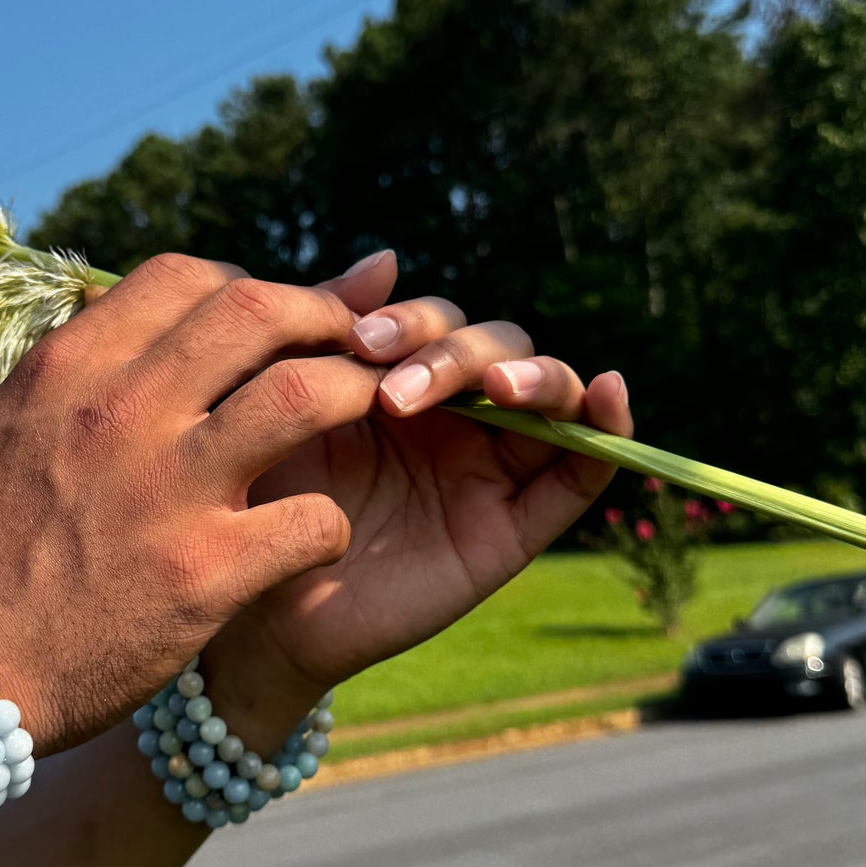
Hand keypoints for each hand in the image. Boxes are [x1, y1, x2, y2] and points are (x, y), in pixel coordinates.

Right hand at [0, 254, 391, 752]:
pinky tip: (319, 538)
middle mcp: (121, 414)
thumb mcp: (3, 432)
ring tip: (373, 417)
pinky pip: (314, 520)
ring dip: (355, 394)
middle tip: (353, 346)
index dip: (247, 285)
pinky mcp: (205, 575)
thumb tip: (114, 306)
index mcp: (69, 371)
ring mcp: (167, 491)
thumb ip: (70, 371)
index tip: (272, 318)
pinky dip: (331, 525)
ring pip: (306, 396)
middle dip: (322, 316)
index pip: (183, 277)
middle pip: (256, 312)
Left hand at [207, 253, 630, 712]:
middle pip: (496, 346)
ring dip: (533, 376)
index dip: (408, 320)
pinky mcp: (517, 524)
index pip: (436, 321)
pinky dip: (608, 428)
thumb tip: (386, 256)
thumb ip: (330, 336)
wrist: (257, 609)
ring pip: (550, 392)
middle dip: (452, 352)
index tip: (355, 340)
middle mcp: (455, 416)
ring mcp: (491, 466)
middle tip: (393, 392)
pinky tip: (608, 392)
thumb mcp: (286, 408)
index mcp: (400, 379)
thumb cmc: (259, 501)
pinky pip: (582, 471)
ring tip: (496, 389)